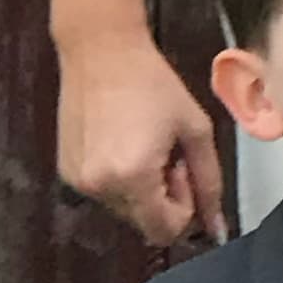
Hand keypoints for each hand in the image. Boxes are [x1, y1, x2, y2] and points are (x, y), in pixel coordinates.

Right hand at [58, 36, 228, 248]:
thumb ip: (209, 181)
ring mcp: (78, 180)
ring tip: (142, 145)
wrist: (101, 50)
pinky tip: (121, 141)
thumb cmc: (153, 83)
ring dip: (140, 189)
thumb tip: (216, 225)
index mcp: (133, 177)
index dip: (183, 208)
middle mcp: (100, 186)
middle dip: (162, 198)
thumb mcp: (195, 130)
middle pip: (143, 223)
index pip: (163, 231)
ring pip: (124, 209)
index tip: (182, 170)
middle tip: (165, 154)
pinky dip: (118, 179)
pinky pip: (103, 192)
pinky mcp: (65, 170)